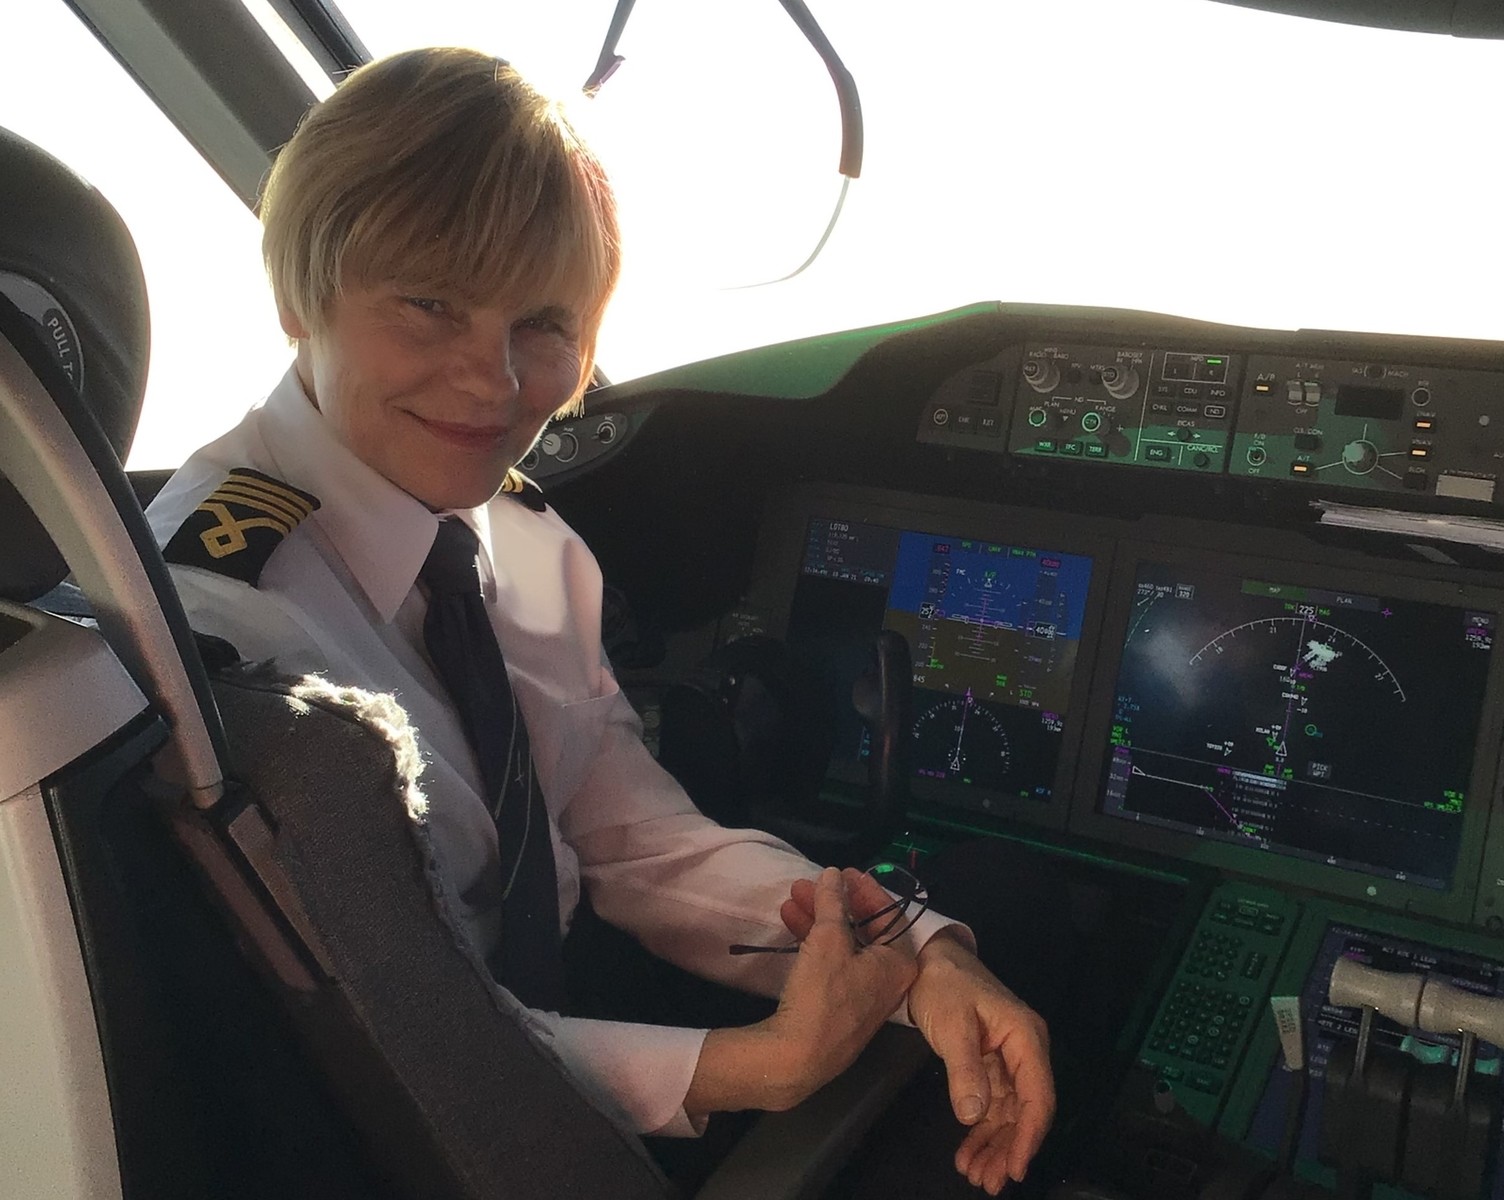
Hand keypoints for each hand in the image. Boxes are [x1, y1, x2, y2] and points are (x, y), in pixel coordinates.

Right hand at [685, 867, 916, 1116]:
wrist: (798, 1057)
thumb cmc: (824, 994)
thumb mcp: (828, 938)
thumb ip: (833, 902)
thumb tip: (833, 875)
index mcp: (899, 963)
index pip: (889, 915)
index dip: (864, 889)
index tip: (841, 872)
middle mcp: (888, 981)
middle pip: (863, 929)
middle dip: (834, 903)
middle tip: (809, 884)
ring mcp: (863, 997)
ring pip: (844, 946)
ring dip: (819, 919)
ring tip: (791, 898)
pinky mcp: (839, 1009)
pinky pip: (832, 964)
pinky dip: (815, 943)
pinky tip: (790, 924)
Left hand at [912, 934, 1053, 1193]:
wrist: (926, 958)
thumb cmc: (943, 984)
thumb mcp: (952, 1025)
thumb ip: (965, 1070)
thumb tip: (974, 1115)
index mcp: (1026, 1038)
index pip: (1038, 1096)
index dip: (1029, 1136)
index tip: (1014, 1168)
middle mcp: (1024, 1051)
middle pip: (1025, 1111)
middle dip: (1009, 1149)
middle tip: (988, 1182)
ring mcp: (1008, 1060)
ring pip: (1009, 1113)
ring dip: (994, 1146)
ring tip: (975, 1175)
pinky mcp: (990, 1065)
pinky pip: (992, 1105)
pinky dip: (981, 1130)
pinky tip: (968, 1152)